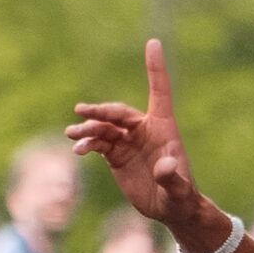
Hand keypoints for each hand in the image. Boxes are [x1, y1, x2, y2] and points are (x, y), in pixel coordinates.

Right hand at [68, 41, 212, 241]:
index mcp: (164, 127)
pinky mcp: (116, 155)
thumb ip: (172, 178)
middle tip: (82, 113)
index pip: (160, 91)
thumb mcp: (179, 190)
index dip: (156, 68)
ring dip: (88, 129)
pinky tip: (78, 150)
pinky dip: (87, 144)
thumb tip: (164, 167)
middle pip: (119, 113)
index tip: (154, 42)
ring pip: (104, 128)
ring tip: (73, 135)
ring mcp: (128, 141)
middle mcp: (144, 129)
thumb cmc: (181, 196)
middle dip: (101, 112)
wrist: (170, 209)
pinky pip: (98, 143)